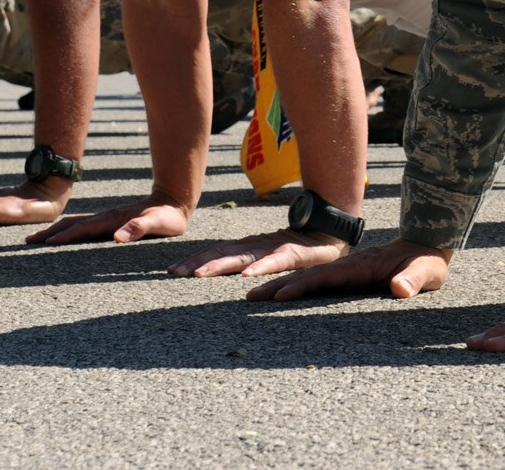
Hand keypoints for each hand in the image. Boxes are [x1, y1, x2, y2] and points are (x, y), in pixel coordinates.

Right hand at [25, 196, 189, 245]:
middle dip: (49, 232)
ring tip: (35, 239)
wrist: (173, 201)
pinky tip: (60, 237)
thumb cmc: (168, 217)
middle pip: (71, 223)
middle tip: (26, 241)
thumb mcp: (158, 224)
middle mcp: (105, 217)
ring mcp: (105, 218)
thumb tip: (117, 237)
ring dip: (54, 230)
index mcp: (112, 219)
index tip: (45, 244)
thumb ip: (139, 228)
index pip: (83, 229)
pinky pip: (82, 226)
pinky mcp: (108, 222)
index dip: (64, 236)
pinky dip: (66, 230)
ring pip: (74, 223)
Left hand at [169, 229, 350, 278]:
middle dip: (198, 263)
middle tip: (176, 272)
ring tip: (201, 275)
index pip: (218, 252)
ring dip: (221, 265)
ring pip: (243, 258)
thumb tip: (230, 274)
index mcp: (250, 246)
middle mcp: (257, 245)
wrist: (332, 229)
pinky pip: (276, 262)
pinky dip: (261, 267)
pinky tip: (249, 275)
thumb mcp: (269, 254)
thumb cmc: (300, 247)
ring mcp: (274, 248)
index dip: (195, 259)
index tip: (172, 270)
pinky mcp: (294, 253)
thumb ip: (251, 261)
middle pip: (223, 253)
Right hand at [245, 237, 451, 301]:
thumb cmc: (427, 261)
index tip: (279, 295)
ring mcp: (345, 270)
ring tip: (252, 298)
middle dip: (279, 286)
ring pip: (308, 278)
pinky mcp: (347, 277)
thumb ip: (414, 279)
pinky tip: (277, 297)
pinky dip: (294, 287)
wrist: (427, 245)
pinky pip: (316, 282)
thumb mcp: (426, 270)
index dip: (303, 285)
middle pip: (308, 276)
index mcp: (362, 266)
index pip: (327, 276)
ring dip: (280, 286)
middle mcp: (348, 266)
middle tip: (249, 298)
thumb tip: (399, 289)